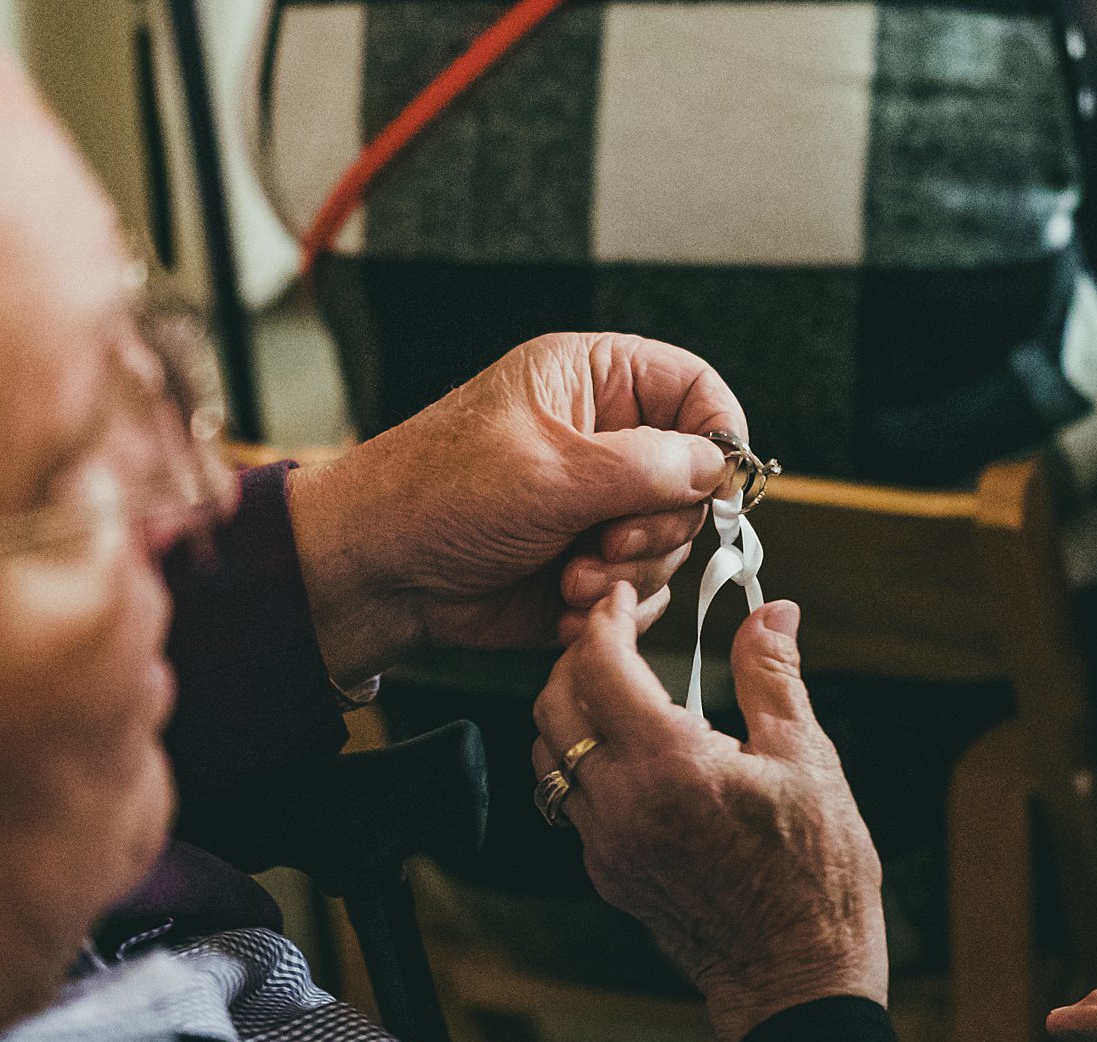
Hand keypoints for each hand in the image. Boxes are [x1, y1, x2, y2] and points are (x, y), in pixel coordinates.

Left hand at [287, 333, 742, 680]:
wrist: (378, 573)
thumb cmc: (438, 495)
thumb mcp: (552, 468)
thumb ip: (648, 466)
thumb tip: (718, 467)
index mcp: (592, 382)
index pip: (695, 388)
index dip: (718, 435)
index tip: (717, 484)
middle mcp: (603, 440)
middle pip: (694, 480)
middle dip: (657, 525)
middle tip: (607, 542)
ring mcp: (597, 506)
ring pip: (671, 543)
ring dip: (627, 572)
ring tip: (568, 576)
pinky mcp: (588, 564)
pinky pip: (641, 588)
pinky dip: (609, 604)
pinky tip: (561, 600)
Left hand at [532, 583, 887, 1041]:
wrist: (796, 975)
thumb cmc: (815, 877)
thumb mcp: (808, 758)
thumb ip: (773, 675)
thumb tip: (771, 612)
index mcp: (668, 765)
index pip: (599, 666)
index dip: (605, 619)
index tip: (625, 600)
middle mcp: (621, 804)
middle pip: (554, 704)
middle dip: (578, 657)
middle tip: (618, 637)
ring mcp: (607, 843)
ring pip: (549, 755)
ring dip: (572, 711)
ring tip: (621, 691)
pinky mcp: (609, 872)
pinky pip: (573, 800)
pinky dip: (587, 762)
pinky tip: (635, 755)